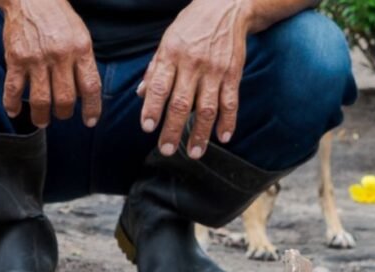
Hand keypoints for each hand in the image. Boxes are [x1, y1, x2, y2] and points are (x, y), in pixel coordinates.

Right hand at [0, 0, 100, 127]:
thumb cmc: (58, 19)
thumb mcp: (80, 36)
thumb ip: (83, 63)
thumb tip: (84, 95)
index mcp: (80, 49)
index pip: (91, 87)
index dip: (92, 108)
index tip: (90, 121)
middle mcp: (60, 55)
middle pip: (65, 98)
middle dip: (65, 113)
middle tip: (62, 114)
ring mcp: (36, 58)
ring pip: (41, 100)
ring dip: (42, 117)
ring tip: (42, 121)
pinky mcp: (15, 58)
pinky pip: (13, 89)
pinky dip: (12, 104)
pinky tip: (14, 111)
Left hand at [138, 0, 252, 158]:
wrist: (227, 7)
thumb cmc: (192, 25)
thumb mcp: (167, 40)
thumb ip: (154, 69)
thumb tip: (140, 95)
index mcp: (171, 54)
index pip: (159, 86)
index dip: (152, 108)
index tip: (147, 128)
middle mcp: (193, 64)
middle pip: (182, 103)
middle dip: (173, 130)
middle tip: (167, 150)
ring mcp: (215, 70)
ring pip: (207, 108)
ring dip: (201, 134)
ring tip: (194, 153)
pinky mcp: (233, 74)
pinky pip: (230, 102)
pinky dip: (228, 122)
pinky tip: (223, 138)